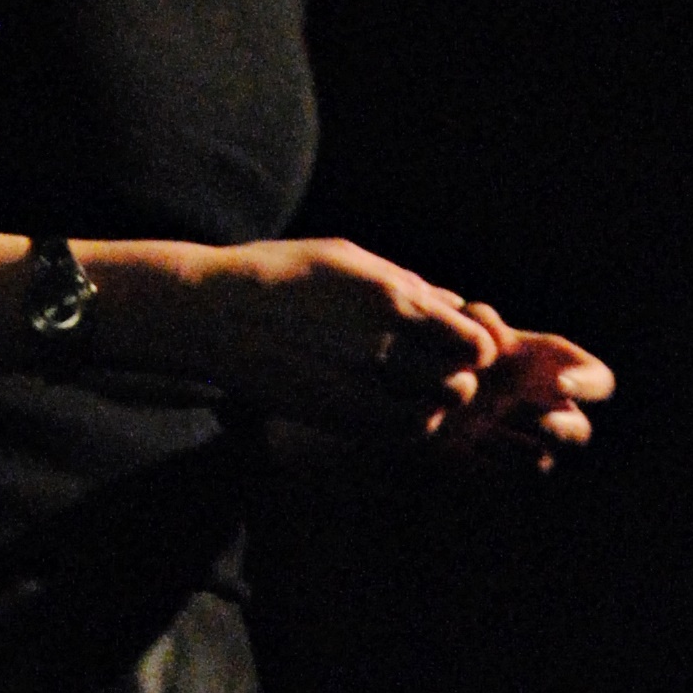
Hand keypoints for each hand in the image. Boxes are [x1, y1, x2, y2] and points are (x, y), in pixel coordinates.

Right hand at [163, 236, 498, 437]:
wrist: (217, 315)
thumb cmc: (282, 275)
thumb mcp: (349, 260)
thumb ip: (407, 283)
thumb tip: (455, 302)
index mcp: (393, 301)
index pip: (474, 343)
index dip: (474, 347)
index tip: (457, 344)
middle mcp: (385, 349)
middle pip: (460, 384)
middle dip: (457, 376)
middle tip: (438, 369)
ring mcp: (361, 389)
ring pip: (434, 413)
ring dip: (434, 402)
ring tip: (413, 388)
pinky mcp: (339, 418)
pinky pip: (402, 432)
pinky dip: (410, 423)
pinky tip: (392, 405)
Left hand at [422, 303, 615, 472]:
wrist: (408, 380)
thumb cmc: (445, 344)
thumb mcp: (461, 327)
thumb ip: (480, 322)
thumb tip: (492, 328)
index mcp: (550, 369)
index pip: (598, 381)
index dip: (589, 384)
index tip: (563, 384)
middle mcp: (542, 410)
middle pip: (578, 431)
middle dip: (563, 430)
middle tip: (542, 426)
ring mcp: (516, 443)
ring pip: (542, 460)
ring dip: (527, 454)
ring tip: (495, 437)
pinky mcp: (485, 466)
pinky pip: (498, 478)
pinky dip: (487, 467)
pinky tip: (461, 449)